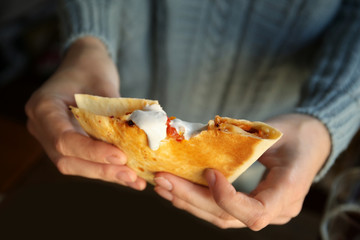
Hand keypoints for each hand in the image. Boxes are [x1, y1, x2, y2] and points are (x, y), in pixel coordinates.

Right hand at [26, 37, 145, 189]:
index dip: (92, 151)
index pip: (63, 139)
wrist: (83, 63)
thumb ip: (114, 112)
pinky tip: (128, 174)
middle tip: (131, 176)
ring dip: (105, 173)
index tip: (121, 156)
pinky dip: (106, 168)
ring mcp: (51, 137)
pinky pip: (83, 160)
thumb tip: (139, 139)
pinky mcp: (67, 143)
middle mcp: (42, 126)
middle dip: (101, 170)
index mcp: (44, 106)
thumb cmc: (91, 67)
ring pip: (75, 165)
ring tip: (134, 179)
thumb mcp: (103, 83)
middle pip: (66, 159)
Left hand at [154, 114, 330, 229]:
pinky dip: (197, 200)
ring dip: (188, 201)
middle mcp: (275, 210)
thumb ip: (244, 142)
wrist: (312, 139)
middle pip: (227, 217)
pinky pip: (221, 209)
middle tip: (165, 181)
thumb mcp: (277, 133)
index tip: (209, 173)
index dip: (228, 199)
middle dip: (192, 199)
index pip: (255, 212)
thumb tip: (199, 141)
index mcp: (288, 193)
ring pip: (220, 217)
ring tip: (163, 185)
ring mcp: (262, 209)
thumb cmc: (298, 133)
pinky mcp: (250, 202)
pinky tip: (177, 190)